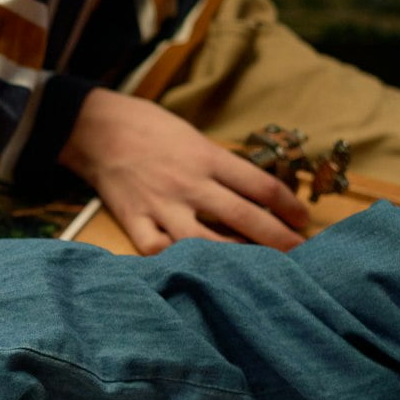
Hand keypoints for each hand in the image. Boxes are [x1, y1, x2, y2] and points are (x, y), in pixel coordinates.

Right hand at [60, 89, 308, 253]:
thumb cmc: (150, 128)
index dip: (289, 206)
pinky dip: (174, 262)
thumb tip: (255, 194)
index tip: (302, 220)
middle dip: (278, 239)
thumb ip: (221, 166)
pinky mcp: (134, 219)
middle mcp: (189, 183)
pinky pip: (156, 250)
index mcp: (207, 158)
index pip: (261, 186)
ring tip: (255, 270)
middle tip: (300, 254)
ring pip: (205, 241)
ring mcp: (160, 204)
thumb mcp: (194, 137)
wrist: (96, 128)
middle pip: (245, 216)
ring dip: (235, 259)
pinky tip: (193, 271)